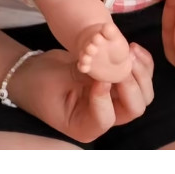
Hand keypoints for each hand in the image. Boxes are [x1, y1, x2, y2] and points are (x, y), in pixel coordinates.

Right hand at [8, 43, 154, 142]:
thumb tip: (108, 70)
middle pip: (133, 108)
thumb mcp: (56, 80)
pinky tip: (133, 47)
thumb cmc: (37, 81)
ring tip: (130, 49)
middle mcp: (104, 118)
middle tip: (124, 59)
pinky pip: (139, 79)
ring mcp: (113, 102)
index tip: (100, 76)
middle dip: (132, 83)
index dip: (106, 96)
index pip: (106, 118)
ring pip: (142, 94)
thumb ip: (83, 76)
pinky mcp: (116, 87)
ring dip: (141, 72)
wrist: (32, 73)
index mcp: (84, 125)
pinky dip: (142, 64)